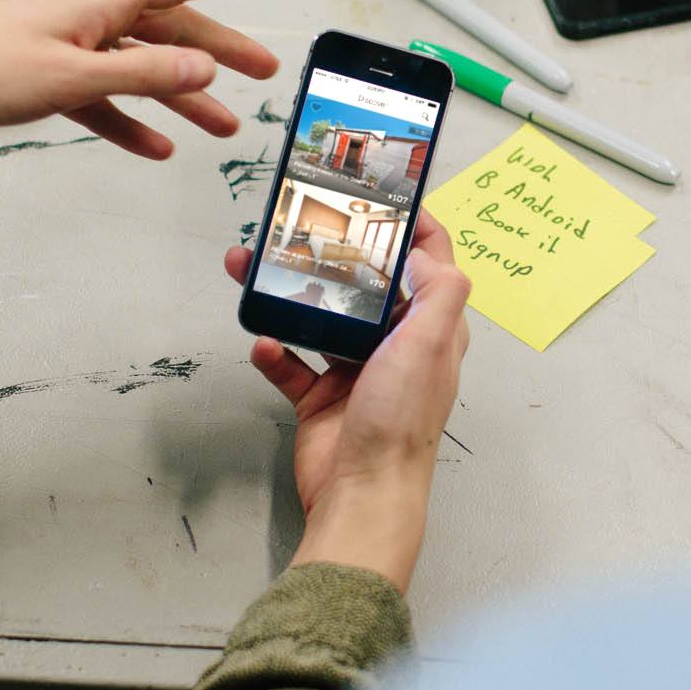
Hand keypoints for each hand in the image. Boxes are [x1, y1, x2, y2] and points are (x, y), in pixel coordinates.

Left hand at [0, 0, 280, 156]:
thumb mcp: (71, 75)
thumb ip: (141, 74)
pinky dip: (131, 122)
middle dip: (218, 50)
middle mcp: (89, 15)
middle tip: (262, 71)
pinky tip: (155, 147)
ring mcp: (69, 46)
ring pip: (141, 69)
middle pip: (169, 29)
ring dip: (181, 97)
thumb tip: (203, 70)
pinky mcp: (48, 78)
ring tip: (221, 127)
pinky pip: (105, 99)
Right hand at [223, 213, 471, 593]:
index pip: (430, 264)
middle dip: (331, 252)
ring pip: (318, 317)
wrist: (361, 494)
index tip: (379, 194)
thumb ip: (439, 292)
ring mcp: (356, 371)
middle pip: (364, 284)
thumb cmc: (400, 422)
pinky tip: (261, 342)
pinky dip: (273, 350)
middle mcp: (396, 345)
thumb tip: (424, 250)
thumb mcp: (430, 345)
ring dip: (286, 293)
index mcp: (430, 330)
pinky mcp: (321, 398)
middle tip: (297, 224)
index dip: (412, 226)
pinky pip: (290, 362)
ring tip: (252, 268)